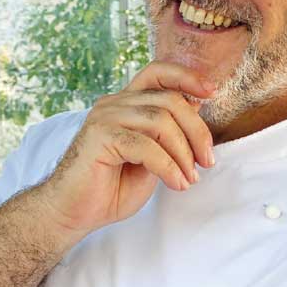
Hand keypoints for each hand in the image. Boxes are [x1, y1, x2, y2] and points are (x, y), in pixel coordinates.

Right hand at [38, 61, 216, 237]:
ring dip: (183, 153)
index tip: (211, 92)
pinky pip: (146, 145)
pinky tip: (176, 184)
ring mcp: (104, 117)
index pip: (157, 73)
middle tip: (207, 162)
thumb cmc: (111, 189)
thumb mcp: (151, 158)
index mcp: (125, 104)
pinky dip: (168, 166)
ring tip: (189, 179)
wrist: (74, 214)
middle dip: (197, 131)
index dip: (186, 76)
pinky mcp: (99, 136)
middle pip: (169, 100)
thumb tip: (196, 107)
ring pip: (161, 121)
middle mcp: (113, 104)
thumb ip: (168, 135)